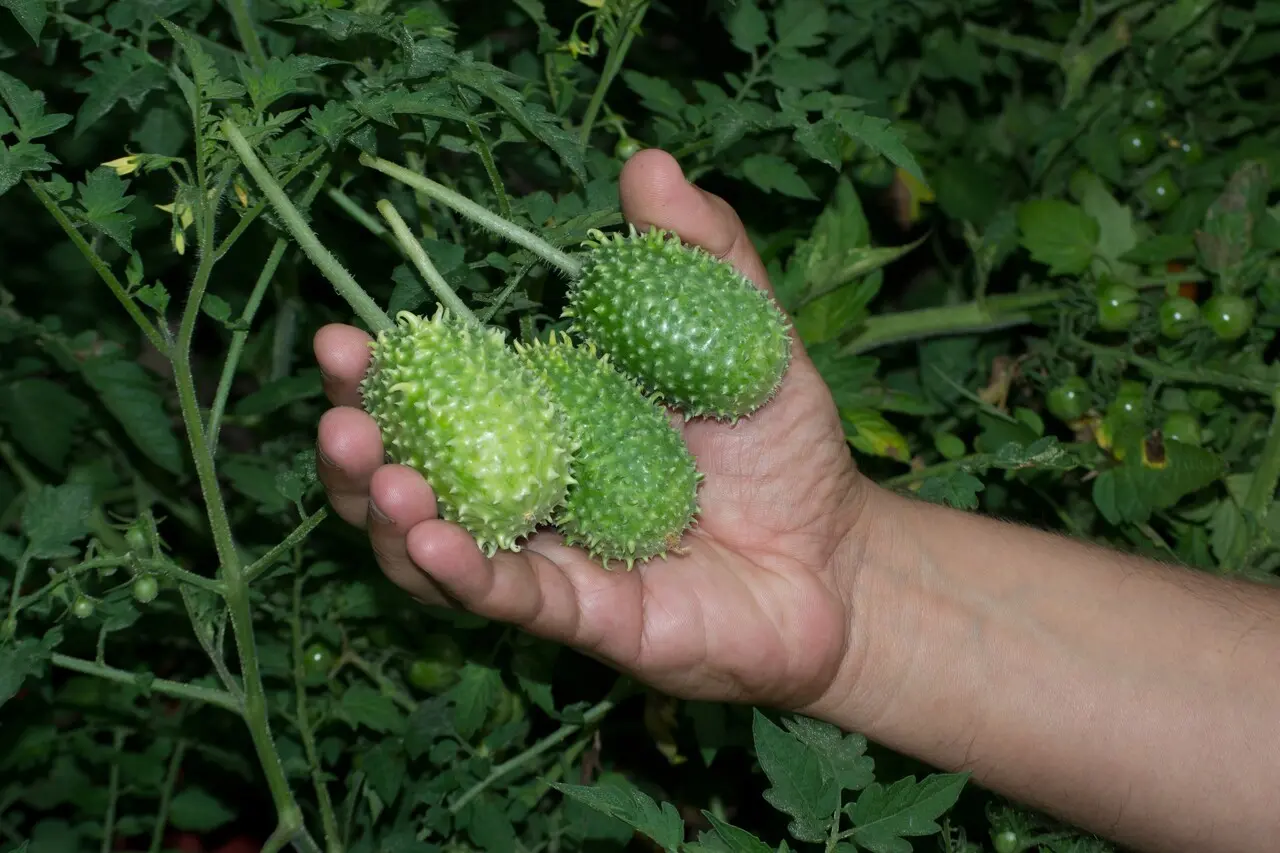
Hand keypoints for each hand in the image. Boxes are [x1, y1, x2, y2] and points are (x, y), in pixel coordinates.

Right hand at [314, 149, 868, 712]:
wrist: (838, 560)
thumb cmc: (783, 448)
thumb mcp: (747, 335)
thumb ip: (700, 254)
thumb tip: (647, 162)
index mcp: (543, 417)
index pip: (440, 392)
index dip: (382, 373)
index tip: (343, 336)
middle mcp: (524, 488)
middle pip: (411, 471)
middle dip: (356, 444)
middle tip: (339, 411)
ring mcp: (546, 555)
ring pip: (434, 547)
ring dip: (389, 513)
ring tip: (377, 471)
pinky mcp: (581, 614)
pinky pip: (508, 597)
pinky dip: (462, 573)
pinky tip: (430, 539)